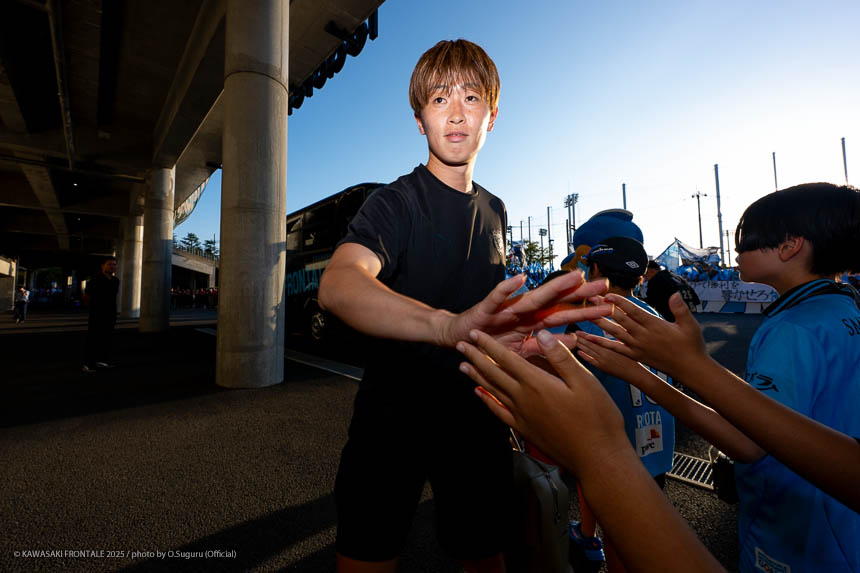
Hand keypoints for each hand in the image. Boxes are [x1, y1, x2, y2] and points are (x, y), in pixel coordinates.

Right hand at [443, 272, 610, 356]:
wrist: (459, 338)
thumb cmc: (491, 342)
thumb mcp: (522, 350)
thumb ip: (546, 346)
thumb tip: (575, 341)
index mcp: (533, 322)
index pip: (565, 315)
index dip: (586, 310)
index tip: (610, 305)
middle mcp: (524, 312)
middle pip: (556, 302)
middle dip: (580, 294)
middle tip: (604, 285)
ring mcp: (506, 309)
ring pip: (533, 297)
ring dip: (554, 288)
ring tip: (574, 278)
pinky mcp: (486, 310)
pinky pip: (497, 298)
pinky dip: (506, 289)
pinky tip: (518, 279)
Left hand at [456, 329, 628, 476]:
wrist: (596, 458)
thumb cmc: (597, 418)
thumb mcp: (585, 381)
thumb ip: (559, 357)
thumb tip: (540, 335)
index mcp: (537, 383)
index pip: (506, 359)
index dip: (488, 345)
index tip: (474, 334)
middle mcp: (523, 399)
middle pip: (493, 373)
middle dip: (475, 357)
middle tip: (459, 345)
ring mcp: (521, 416)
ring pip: (492, 391)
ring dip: (476, 376)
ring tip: (462, 366)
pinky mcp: (524, 430)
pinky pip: (499, 412)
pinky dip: (487, 401)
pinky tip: (479, 394)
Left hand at [575, 333, 654, 385]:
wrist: (635, 373)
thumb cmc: (632, 358)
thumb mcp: (625, 344)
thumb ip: (615, 337)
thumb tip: (609, 329)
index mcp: (612, 345)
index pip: (595, 338)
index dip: (586, 334)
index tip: (578, 330)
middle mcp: (606, 352)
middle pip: (590, 344)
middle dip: (580, 338)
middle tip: (573, 333)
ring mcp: (603, 361)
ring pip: (589, 351)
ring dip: (580, 345)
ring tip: (574, 340)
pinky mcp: (602, 367)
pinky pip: (591, 361)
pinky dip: (584, 356)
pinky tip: (579, 352)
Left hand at [587, 292, 707, 378]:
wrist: (690, 369)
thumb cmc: (692, 345)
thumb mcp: (690, 325)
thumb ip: (680, 309)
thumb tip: (674, 294)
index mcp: (655, 326)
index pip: (634, 311)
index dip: (620, 302)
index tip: (607, 294)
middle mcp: (643, 336)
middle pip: (620, 319)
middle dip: (604, 308)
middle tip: (590, 298)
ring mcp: (638, 347)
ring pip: (615, 333)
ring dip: (600, 323)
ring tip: (585, 315)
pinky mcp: (636, 356)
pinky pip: (616, 348)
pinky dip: (602, 343)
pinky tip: (590, 339)